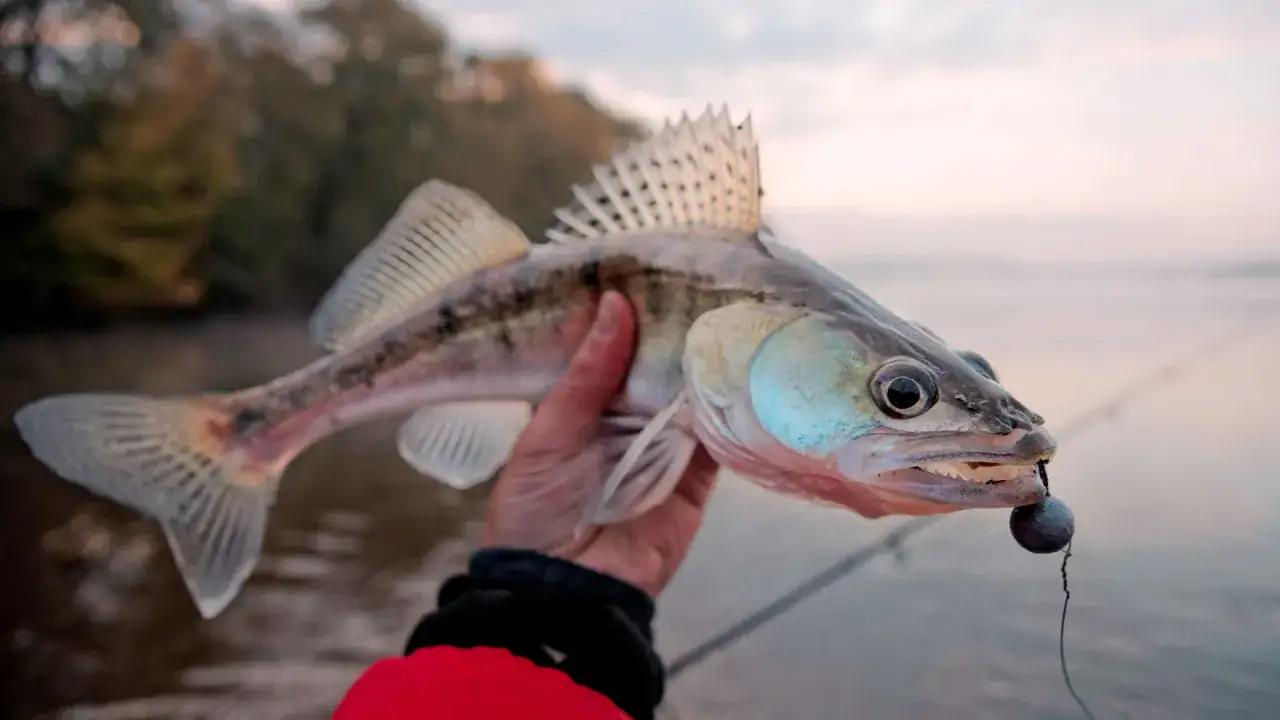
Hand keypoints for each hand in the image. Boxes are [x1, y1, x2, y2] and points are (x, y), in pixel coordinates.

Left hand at [483, 290, 719, 596]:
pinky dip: (735, 408)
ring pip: (696, 392)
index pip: (615, 344)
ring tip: (740, 306)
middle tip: (714, 273)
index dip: (635, 309)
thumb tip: (615, 302)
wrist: (564, 592)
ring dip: (714, 361)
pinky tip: (752, 368)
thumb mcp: (547, 434)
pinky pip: (721, 435)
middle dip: (682, 328)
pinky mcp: (697, 475)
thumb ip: (586, 373)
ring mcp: (666, 443)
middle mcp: (628, 415)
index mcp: (584, 400)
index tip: (659, 261)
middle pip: (662, 363)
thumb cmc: (536, 509)